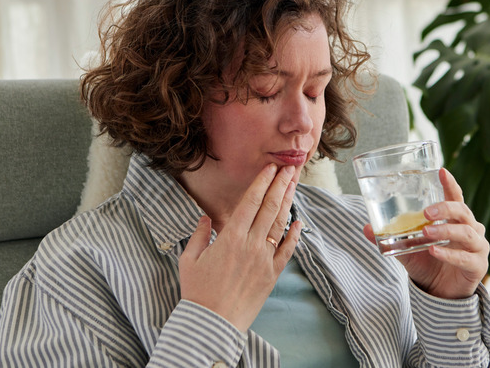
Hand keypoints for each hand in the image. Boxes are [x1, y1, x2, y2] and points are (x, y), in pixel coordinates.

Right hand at [179, 164, 301, 331]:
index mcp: (230, 237)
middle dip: (281, 184)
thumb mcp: (189, 259)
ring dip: (289, 202)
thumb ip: (199, 235)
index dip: (262, 182)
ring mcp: (264, 259)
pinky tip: (300, 221)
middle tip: (290, 167)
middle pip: (270, 207)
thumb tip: (206, 219)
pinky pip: (287, 250)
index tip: (271, 168)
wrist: (212, 323)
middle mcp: (251, 244)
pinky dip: (295, 234)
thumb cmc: (197, 292)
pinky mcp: (272, 274)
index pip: (251, 202)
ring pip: (280, 224)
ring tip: (294, 185)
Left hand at [363, 168, 488, 298]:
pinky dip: (449, 254)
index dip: (450, 184)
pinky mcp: (478, 266)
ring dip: (445, 231)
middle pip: (463, 212)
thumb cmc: (428, 264)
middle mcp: (471, 230)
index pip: (456, 197)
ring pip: (466, 233)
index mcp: (455, 220)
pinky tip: (434, 252)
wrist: (441, 293)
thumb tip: (365, 227)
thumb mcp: (407, 249)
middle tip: (426, 212)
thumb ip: (390, 237)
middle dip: (446, 209)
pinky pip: (465, 258)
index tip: (441, 171)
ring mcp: (477, 248)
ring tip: (426, 232)